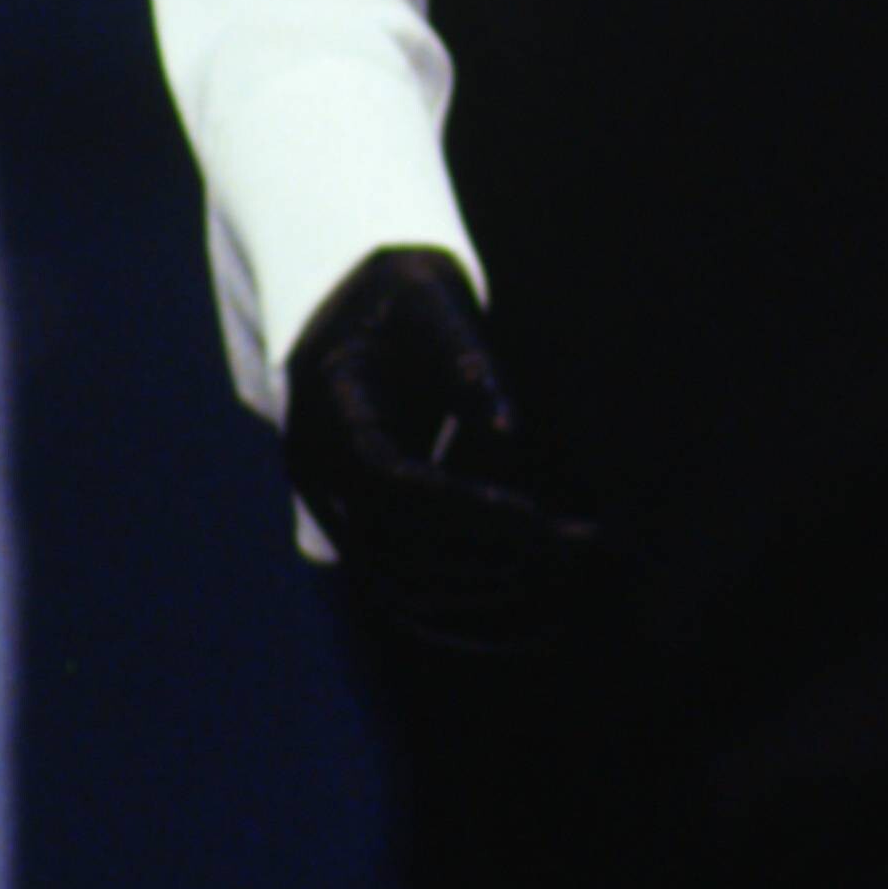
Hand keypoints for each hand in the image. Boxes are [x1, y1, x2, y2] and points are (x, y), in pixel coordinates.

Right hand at [282, 249, 602, 654]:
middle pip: (393, 538)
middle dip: (483, 549)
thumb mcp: (431, 300)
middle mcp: (316, 467)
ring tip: (557, 561)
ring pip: (391, 574)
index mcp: (329, 408)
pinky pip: (395, 578)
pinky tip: (521, 587)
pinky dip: (454, 594)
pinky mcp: (351, 521)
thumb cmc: (401, 294)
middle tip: (571, 544)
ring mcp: (327, 501)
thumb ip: (464, 356)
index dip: (459, 504)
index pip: (388, 479)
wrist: (351, 306)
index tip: (533, 516)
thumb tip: (508, 432)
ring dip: (472, 580)